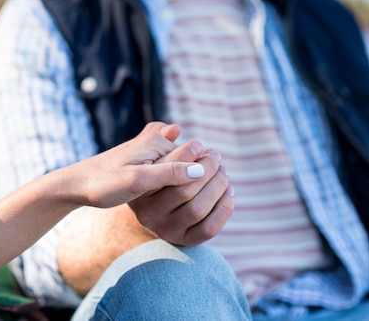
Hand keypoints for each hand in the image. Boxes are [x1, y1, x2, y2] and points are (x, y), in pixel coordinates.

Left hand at [67, 122, 205, 208]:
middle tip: (179, 203)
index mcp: (158, 142)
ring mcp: (152, 151)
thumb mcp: (137, 181)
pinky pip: (170, 170)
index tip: (192, 200)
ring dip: (182, 185)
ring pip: (180, 169)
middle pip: (190, 163)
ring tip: (170, 201)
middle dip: (191, 183)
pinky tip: (167, 196)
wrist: (76, 184)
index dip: (200, 180)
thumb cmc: (103, 184)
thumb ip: (169, 174)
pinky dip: (172, 181)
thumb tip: (201, 169)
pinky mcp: (147, 161)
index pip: (195, 160)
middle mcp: (158, 142)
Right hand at [128, 127, 234, 245]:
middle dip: (208, 168)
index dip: (187, 155)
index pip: (165, 170)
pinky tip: (229, 191)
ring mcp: (166, 230)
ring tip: (224, 171)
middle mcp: (148, 214)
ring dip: (218, 186)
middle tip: (216, 156)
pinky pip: (209, 228)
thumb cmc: (158, 173)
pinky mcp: (185, 241)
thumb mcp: (152, 155)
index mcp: (139, 190)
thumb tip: (174, 129)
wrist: (156, 210)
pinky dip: (224, 208)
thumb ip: (158, 138)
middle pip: (184, 190)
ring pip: (198, 208)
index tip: (200, 145)